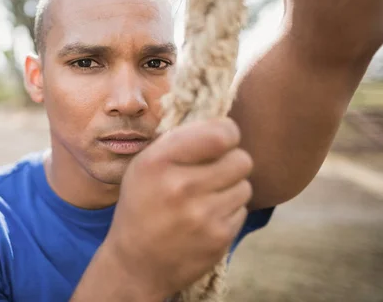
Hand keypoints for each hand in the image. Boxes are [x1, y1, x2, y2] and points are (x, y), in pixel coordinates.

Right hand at [103, 117, 252, 298]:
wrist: (137, 263)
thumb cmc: (143, 204)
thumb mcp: (145, 165)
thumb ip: (179, 140)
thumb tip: (221, 118)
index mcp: (159, 161)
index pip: (221, 133)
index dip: (227, 133)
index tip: (220, 140)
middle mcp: (180, 186)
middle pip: (241, 159)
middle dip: (231, 162)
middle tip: (215, 171)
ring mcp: (202, 215)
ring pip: (245, 185)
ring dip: (231, 188)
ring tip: (207, 197)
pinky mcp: (218, 237)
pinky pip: (242, 210)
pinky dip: (229, 211)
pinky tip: (207, 217)